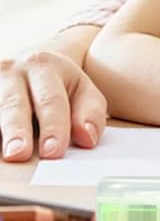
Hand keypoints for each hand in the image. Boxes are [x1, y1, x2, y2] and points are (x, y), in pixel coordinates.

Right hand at [0, 44, 107, 160]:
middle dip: (17, 130)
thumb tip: (87, 138)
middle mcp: (12, 71)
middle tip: (19, 154)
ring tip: (5, 155)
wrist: (29, 64)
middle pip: (13, 104)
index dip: (53, 126)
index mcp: (44, 66)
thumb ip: (90, 113)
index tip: (53, 151)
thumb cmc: (59, 85)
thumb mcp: (82, 90)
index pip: (50, 100)